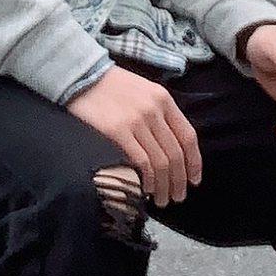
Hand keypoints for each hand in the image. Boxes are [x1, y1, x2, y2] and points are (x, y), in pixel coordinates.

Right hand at [66, 64, 202, 205]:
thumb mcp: (144, 91)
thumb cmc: (112, 86)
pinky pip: (141, 162)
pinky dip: (148, 180)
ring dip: (165, 186)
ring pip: (161, 162)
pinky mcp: (117, 131)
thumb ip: (159, 114)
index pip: (188, 137)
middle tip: (177, 197)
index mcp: (164, 100)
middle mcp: (154, 110)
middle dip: (179, 181)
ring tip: (162, 200)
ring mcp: (136, 121)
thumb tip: (171, 148)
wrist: (81, 75)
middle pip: (175, 154)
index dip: (194, 162)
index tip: (194, 180)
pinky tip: (145, 189)